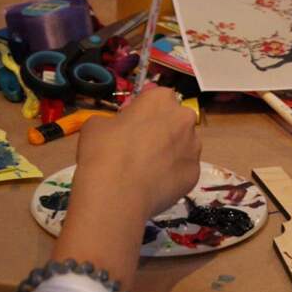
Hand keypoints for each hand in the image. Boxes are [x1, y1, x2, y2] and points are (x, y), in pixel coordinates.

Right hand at [75, 87, 201, 218]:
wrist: (118, 194)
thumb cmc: (104, 151)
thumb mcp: (96, 124)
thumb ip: (115, 120)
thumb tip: (119, 128)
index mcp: (161, 100)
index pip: (158, 97)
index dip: (144, 110)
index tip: (133, 122)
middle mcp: (184, 119)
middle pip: (176, 120)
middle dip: (162, 129)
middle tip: (140, 146)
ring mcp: (194, 148)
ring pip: (184, 145)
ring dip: (170, 152)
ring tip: (147, 169)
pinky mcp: (195, 173)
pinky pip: (183, 169)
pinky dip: (172, 174)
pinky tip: (154, 184)